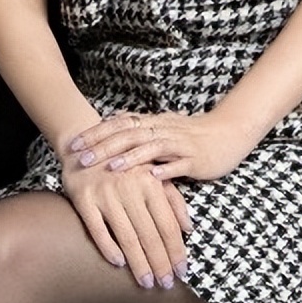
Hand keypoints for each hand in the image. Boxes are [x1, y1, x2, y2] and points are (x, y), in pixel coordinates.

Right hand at [62, 157, 190, 289]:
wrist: (84, 141)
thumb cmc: (124, 162)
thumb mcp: (152, 172)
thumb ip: (173, 198)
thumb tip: (189, 228)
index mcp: (149, 181)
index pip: (168, 225)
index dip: (176, 251)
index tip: (181, 272)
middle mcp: (129, 187)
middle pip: (149, 235)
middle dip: (160, 263)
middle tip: (165, 285)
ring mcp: (105, 192)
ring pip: (126, 236)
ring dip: (138, 263)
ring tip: (146, 283)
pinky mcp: (83, 197)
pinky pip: (96, 228)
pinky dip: (108, 247)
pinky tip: (118, 263)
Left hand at [69, 108, 249, 183]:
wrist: (227, 133)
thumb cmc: (191, 134)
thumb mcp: (161, 129)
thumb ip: (139, 130)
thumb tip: (110, 126)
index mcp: (152, 123)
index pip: (119, 124)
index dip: (96, 133)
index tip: (74, 143)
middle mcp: (162, 130)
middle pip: (129, 135)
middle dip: (104, 146)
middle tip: (81, 158)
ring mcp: (179, 144)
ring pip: (151, 148)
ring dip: (130, 158)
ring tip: (110, 169)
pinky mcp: (195, 159)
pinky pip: (179, 164)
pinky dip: (166, 170)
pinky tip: (152, 179)